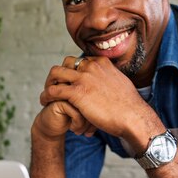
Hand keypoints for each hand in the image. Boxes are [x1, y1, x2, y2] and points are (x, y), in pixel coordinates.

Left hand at [40, 56, 155, 138]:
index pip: (79, 60)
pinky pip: (52, 91)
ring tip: (46, 95)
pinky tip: (45, 103)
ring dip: (48, 83)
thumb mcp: (121, 84)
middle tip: (54, 87)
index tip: (68, 82)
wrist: (133, 117)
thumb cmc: (130, 107)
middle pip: (65, 63)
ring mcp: (83, 78)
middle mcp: (91, 66)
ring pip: (55, 73)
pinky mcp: (76, 92)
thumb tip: (109, 82)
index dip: (71, 71)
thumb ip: (110, 79)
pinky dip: (45, 96)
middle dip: (58, 74)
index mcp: (101, 63)